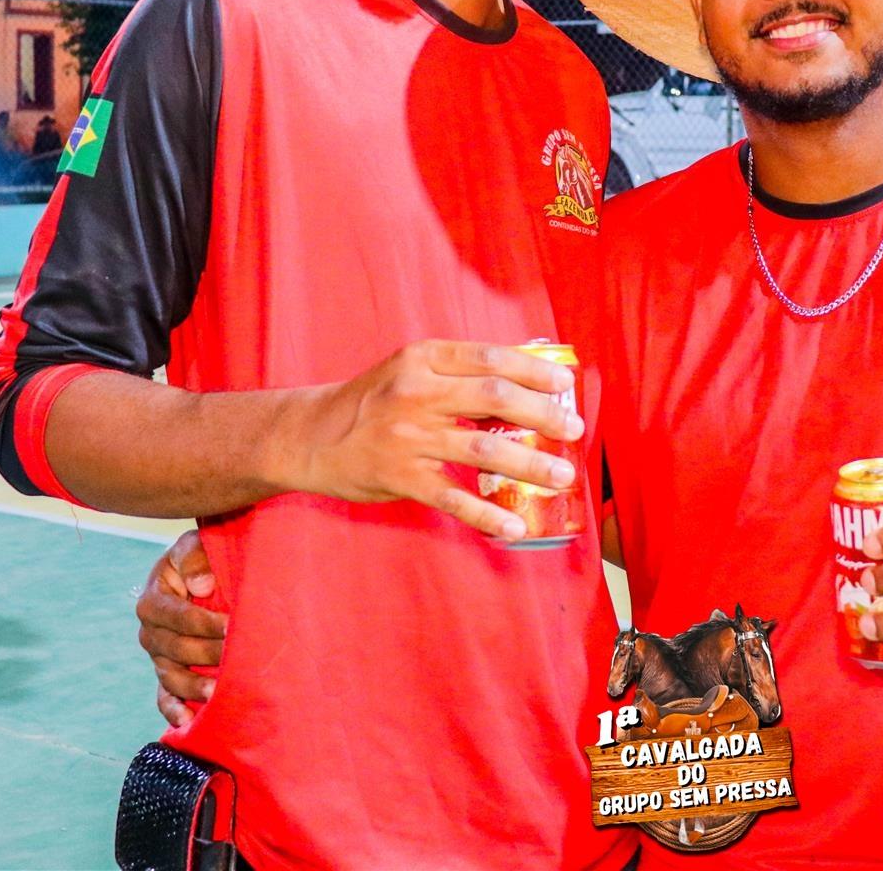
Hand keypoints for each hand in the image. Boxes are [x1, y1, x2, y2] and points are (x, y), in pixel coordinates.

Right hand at [136, 530, 228, 727]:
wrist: (208, 573)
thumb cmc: (204, 556)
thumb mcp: (196, 544)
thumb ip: (194, 556)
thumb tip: (200, 586)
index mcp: (154, 598)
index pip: (174, 616)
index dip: (202, 622)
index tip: (231, 625)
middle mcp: (151, 630)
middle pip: (173, 649)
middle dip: (205, 654)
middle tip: (235, 657)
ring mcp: (159, 655)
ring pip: (169, 676)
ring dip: (191, 687)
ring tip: (216, 693)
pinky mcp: (168, 674)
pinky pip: (164, 696)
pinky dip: (172, 710)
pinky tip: (186, 721)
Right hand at [294, 340, 583, 539]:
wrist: (308, 436)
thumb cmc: (372, 402)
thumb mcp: (409, 370)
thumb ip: (458, 373)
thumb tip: (525, 384)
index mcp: (423, 359)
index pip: (489, 358)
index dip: (533, 370)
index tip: (565, 385)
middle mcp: (416, 393)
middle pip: (493, 399)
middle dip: (542, 415)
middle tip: (574, 429)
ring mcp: (407, 437)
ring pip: (482, 451)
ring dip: (529, 464)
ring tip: (561, 477)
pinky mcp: (399, 477)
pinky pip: (452, 498)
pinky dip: (486, 514)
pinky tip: (513, 525)